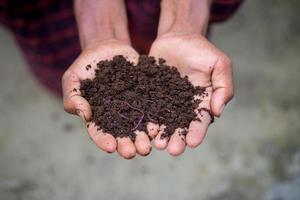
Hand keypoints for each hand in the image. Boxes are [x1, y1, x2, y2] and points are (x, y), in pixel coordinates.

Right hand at [62, 40, 151, 158]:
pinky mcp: (144, 95)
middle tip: (133, 153)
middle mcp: (116, 115)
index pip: (99, 132)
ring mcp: (132, 106)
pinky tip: (158, 126)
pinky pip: (151, 108)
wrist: (106, 48)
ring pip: (138, 126)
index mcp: (97, 116)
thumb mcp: (72, 79)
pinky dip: (155, 118)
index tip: (111, 147)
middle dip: (127, 145)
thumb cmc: (85, 65)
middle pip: (122, 134)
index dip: (104, 140)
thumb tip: (84, 115)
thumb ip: (73, 97)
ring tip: (148, 146)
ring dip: (143, 137)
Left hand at [149, 32, 233, 155]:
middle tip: (173, 150)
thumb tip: (218, 111)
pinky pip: (148, 108)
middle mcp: (184, 105)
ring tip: (157, 144)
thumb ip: (223, 87)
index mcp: (202, 101)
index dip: (197, 132)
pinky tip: (144, 129)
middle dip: (177, 138)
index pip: (201, 120)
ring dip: (161, 134)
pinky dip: (147, 119)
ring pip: (163, 121)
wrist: (178, 37)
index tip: (192, 143)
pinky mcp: (152, 95)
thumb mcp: (220, 64)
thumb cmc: (202, 50)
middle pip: (181, 126)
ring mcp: (167, 101)